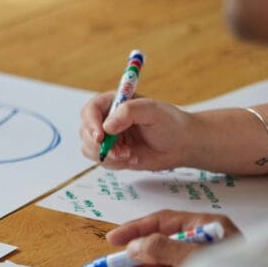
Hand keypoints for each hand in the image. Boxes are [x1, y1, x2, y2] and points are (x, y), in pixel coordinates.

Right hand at [79, 92, 195, 168]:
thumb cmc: (170, 123)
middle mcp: (107, 119)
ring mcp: (109, 138)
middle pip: (85, 131)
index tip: (100, 136)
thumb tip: (107, 126)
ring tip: (130, 155)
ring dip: (108, 156)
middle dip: (100, 145)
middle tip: (120, 152)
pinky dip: (115, 164)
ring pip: (89, 148)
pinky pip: (102, 161)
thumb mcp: (153, 111)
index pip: (90, 110)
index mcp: (113, 103)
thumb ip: (129, 112)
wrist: (182, 145)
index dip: (90, 123)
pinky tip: (133, 159)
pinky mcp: (113, 153)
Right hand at [102, 210, 240, 266]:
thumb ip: (163, 249)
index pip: (163, 221)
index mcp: (207, 224)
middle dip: (136, 262)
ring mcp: (206, 260)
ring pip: (166, 265)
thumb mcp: (196, 259)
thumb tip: (134, 246)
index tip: (112, 241)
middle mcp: (206, 239)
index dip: (135, 230)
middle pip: (161, 245)